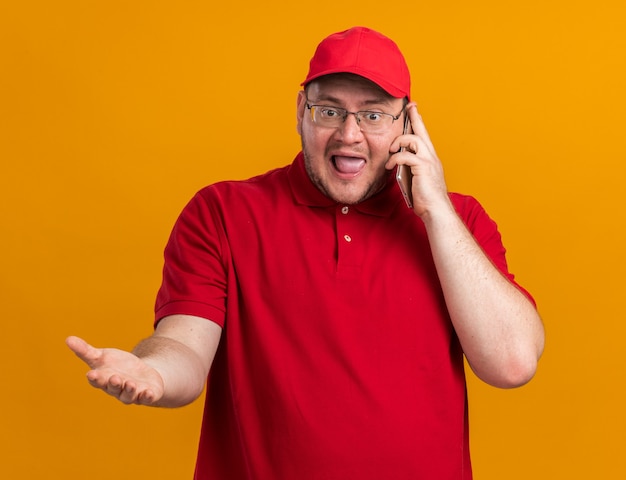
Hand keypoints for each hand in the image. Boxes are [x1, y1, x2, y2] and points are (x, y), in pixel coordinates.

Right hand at [66, 335, 164, 405]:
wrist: (140, 374)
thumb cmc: (117, 366)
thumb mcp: (102, 356)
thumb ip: (85, 351)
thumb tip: (67, 339)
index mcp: (104, 380)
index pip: (97, 380)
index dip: (95, 378)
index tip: (92, 374)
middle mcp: (116, 389)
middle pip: (113, 388)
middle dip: (113, 384)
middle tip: (114, 378)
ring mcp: (132, 393)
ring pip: (128, 395)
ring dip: (129, 390)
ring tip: (130, 384)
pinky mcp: (146, 394)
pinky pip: (146, 398)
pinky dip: (147, 396)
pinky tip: (148, 393)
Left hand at [387, 103, 450, 217]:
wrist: (436, 210)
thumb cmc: (426, 198)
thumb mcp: (416, 178)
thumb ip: (410, 168)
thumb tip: (398, 163)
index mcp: (431, 158)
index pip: (424, 135)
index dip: (419, 121)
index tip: (414, 110)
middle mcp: (431, 156)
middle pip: (422, 130)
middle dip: (414, 116)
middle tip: (409, 106)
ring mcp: (428, 161)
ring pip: (413, 139)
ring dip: (399, 141)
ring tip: (391, 150)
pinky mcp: (422, 167)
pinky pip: (405, 155)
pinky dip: (395, 158)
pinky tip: (390, 166)